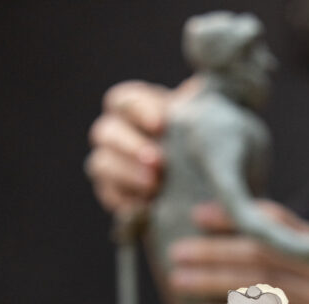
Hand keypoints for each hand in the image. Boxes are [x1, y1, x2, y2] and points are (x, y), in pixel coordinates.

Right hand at [85, 78, 197, 213]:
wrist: (206, 186)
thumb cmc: (204, 142)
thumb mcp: (207, 119)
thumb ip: (198, 105)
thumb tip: (195, 93)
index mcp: (136, 108)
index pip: (123, 101)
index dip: (139, 110)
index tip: (162, 125)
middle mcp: (117, 134)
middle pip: (105, 132)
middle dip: (130, 145)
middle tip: (158, 161)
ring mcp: (111, 166)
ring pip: (101, 164)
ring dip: (126, 173)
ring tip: (154, 185)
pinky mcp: (115, 196)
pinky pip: (110, 197)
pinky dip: (126, 201)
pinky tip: (148, 205)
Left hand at [168, 201, 308, 303]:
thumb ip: (300, 255)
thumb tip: (259, 245)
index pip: (272, 223)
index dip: (234, 215)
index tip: (200, 213)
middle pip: (255, 251)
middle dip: (212, 249)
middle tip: (175, 249)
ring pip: (255, 283)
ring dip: (212, 279)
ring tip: (178, 279)